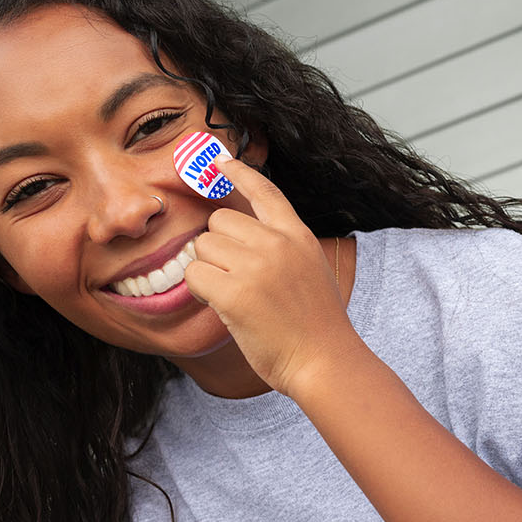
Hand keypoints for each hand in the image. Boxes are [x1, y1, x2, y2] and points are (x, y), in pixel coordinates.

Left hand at [183, 158, 357, 395]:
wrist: (325, 360)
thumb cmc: (316, 324)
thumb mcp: (311, 269)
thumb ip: (284, 246)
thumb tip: (241, 233)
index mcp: (298, 236)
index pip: (264, 192)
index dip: (238, 173)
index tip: (218, 161)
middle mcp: (278, 244)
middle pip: (220, 221)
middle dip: (219, 248)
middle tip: (236, 278)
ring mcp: (257, 267)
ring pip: (204, 247)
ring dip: (209, 270)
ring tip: (234, 296)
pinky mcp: (235, 293)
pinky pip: (196, 275)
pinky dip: (201, 291)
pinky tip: (223, 306)